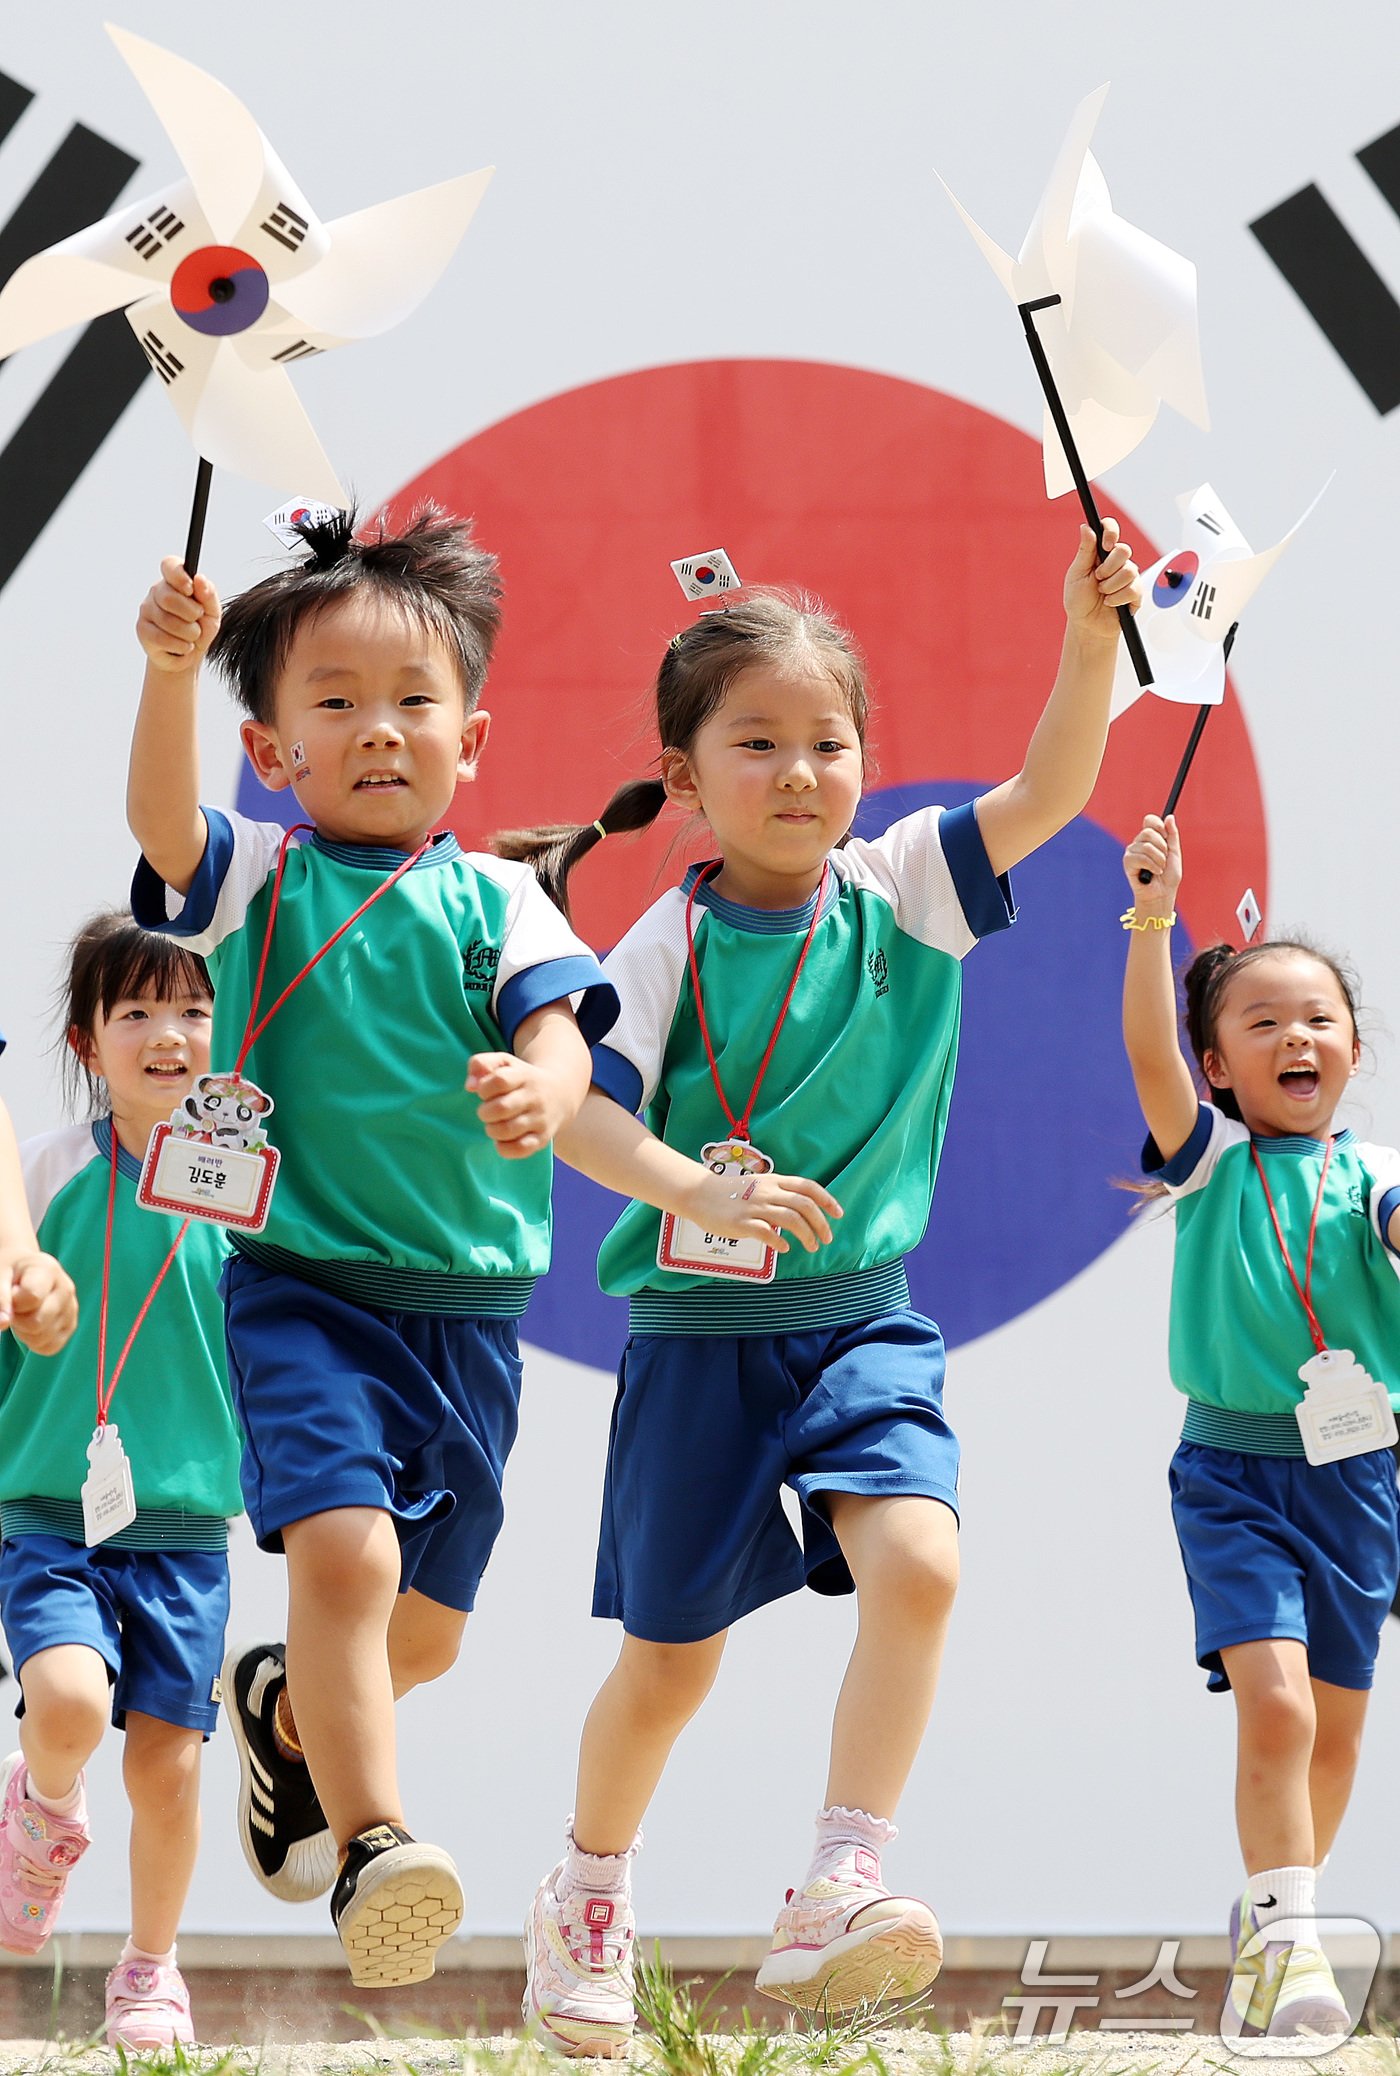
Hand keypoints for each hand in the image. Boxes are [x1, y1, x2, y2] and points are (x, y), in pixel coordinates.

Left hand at [0, 1252, 77, 1355]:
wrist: (22, 1271)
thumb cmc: (9, 1272)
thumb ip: (0, 1299)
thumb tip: (3, 1324)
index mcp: (48, 1270)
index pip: (32, 1297)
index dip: (13, 1303)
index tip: (10, 1292)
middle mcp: (65, 1289)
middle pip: (36, 1323)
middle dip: (17, 1320)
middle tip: (14, 1307)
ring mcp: (71, 1308)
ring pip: (42, 1338)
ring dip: (24, 1332)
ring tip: (23, 1313)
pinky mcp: (70, 1325)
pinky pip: (50, 1347)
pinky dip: (34, 1342)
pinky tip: (30, 1325)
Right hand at [137, 557, 221, 673]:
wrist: (189, 656)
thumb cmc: (200, 629)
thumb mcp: (212, 613)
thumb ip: (208, 595)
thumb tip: (199, 578)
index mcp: (174, 582)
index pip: (169, 565)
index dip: (178, 575)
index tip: (190, 588)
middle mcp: (157, 592)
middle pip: (169, 597)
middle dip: (191, 613)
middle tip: (197, 620)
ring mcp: (147, 610)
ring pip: (167, 620)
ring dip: (189, 633)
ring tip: (192, 636)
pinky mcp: (142, 630)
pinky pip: (161, 638)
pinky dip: (180, 645)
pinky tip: (183, 646)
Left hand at [468, 1052, 576, 1158]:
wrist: (561, 1093)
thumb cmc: (522, 1078)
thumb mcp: (504, 1063)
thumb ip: (481, 1064)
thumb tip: (470, 1086)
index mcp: (524, 1075)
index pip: (500, 1080)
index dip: (484, 1088)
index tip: (484, 1092)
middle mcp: (535, 1097)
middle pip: (501, 1108)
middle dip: (485, 1112)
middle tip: (487, 1111)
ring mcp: (540, 1119)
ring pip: (508, 1130)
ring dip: (492, 1130)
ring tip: (494, 1125)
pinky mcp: (543, 1138)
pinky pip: (520, 1149)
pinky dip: (504, 1148)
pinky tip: (502, 1139)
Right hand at [677, 1166, 841, 1254]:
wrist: (699, 1194)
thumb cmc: (731, 1193)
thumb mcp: (758, 1186)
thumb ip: (779, 1194)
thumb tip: (801, 1211)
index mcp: (774, 1181)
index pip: (807, 1187)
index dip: (827, 1200)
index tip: (838, 1214)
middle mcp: (767, 1192)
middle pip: (804, 1205)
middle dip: (820, 1223)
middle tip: (826, 1238)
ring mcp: (754, 1207)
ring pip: (791, 1219)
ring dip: (806, 1234)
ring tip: (811, 1246)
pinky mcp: (741, 1223)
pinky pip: (767, 1233)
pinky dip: (780, 1242)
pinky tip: (784, 1248)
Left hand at [1064, 519, 1139, 639]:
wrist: (1087, 626)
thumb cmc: (1079, 601)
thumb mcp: (1077, 575)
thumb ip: (1085, 551)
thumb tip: (1085, 528)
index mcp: (1100, 553)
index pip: (1110, 530)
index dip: (1110, 532)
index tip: (1105, 545)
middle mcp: (1116, 562)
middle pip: (1124, 550)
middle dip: (1108, 567)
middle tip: (1098, 579)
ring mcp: (1128, 576)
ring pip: (1130, 570)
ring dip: (1111, 585)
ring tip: (1102, 594)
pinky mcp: (1136, 592)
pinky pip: (1133, 588)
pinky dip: (1118, 598)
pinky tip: (1110, 603)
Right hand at [1123, 813, 1181, 910]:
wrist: (1162, 894)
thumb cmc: (1168, 876)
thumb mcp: (1174, 852)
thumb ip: (1172, 834)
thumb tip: (1169, 817)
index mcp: (1150, 838)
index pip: (1149, 820)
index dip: (1158, 824)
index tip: (1166, 835)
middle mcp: (1139, 843)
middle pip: (1148, 832)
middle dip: (1161, 846)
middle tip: (1164, 858)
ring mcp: (1132, 852)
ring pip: (1146, 846)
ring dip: (1159, 859)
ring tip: (1160, 869)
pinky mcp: (1128, 862)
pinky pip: (1141, 858)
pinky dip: (1152, 866)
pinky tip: (1154, 873)